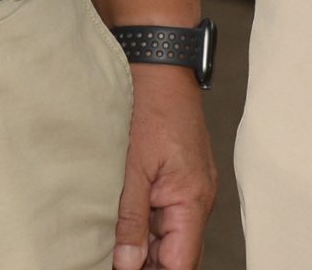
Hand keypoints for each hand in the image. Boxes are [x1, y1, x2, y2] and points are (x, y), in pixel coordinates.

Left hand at [114, 67, 214, 269]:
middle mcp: (198, 198)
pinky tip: (121, 231)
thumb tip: (127, 264)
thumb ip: (130, 220)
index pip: (182, 263)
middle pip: (178, 255)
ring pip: (171, 237)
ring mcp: (190, 187)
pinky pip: (167, 215)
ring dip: (145, 248)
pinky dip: (146, 227)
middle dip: (150, 265)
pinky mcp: (179, 177)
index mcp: (192, 199)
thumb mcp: (132, 168)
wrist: (159, 62)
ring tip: (113, 252)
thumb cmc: (150, 106)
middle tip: (114, 263)